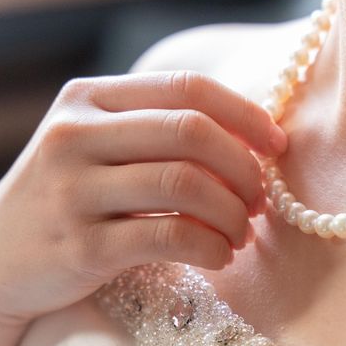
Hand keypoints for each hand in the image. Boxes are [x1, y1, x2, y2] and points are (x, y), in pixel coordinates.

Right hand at [0, 70, 287, 326]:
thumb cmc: (69, 200)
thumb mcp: (99, 149)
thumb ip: (159, 136)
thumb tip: (249, 145)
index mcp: (90, 100)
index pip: (186, 88)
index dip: (244, 115)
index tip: (276, 146)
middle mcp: (77, 134)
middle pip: (192, 132)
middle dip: (244, 169)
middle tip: (260, 201)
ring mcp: (75, 189)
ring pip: (185, 184)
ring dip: (232, 213)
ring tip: (241, 233)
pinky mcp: (83, 245)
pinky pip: (170, 236)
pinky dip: (211, 247)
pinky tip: (220, 257)